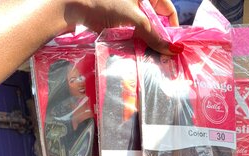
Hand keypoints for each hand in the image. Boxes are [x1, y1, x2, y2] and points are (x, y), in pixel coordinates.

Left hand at [65, 0, 179, 52]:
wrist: (74, 5)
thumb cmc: (105, 3)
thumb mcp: (133, 18)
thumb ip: (153, 35)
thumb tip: (173, 50)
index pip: (167, 9)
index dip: (172, 27)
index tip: (172, 46)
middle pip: (157, 20)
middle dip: (160, 38)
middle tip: (162, 56)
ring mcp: (129, 10)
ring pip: (145, 28)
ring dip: (148, 42)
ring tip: (151, 57)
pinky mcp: (119, 20)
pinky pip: (134, 32)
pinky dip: (137, 42)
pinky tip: (138, 53)